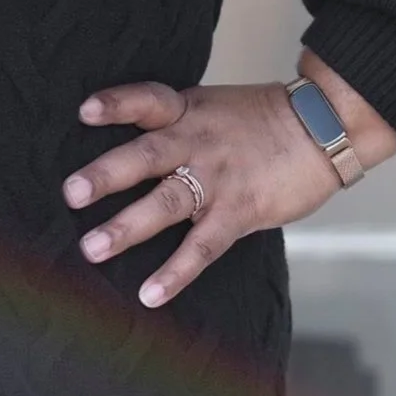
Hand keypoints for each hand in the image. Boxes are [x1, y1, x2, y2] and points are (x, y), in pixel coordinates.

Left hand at [61, 57, 395, 306]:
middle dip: (107, 175)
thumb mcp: (210, 107)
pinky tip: (150, 294)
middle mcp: (196, 143)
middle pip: (146, 155)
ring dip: (127, 226)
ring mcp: (218, 179)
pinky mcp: (239, 212)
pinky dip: (175, 273)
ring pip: (167, 203)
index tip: (84, 112)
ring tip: (92, 248)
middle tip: (72, 193)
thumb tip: (126, 148)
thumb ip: (173, 124)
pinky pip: (202, 247)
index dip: (117, 104)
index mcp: (187, 112)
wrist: (324, 128)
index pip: (147, 100)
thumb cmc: (260, 121)